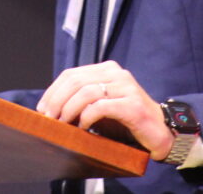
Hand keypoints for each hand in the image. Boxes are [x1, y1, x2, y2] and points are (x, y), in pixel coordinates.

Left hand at [36, 60, 173, 160]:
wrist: (160, 132)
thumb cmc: (127, 122)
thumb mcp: (101, 107)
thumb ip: (82, 100)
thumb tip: (51, 108)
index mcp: (107, 70)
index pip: (71, 74)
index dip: (53, 91)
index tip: (42, 109)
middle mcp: (116, 73)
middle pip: (76, 81)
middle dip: (57, 101)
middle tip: (49, 119)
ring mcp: (126, 87)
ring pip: (86, 92)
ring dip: (69, 110)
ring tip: (64, 124)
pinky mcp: (132, 104)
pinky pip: (101, 106)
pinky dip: (87, 117)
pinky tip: (83, 127)